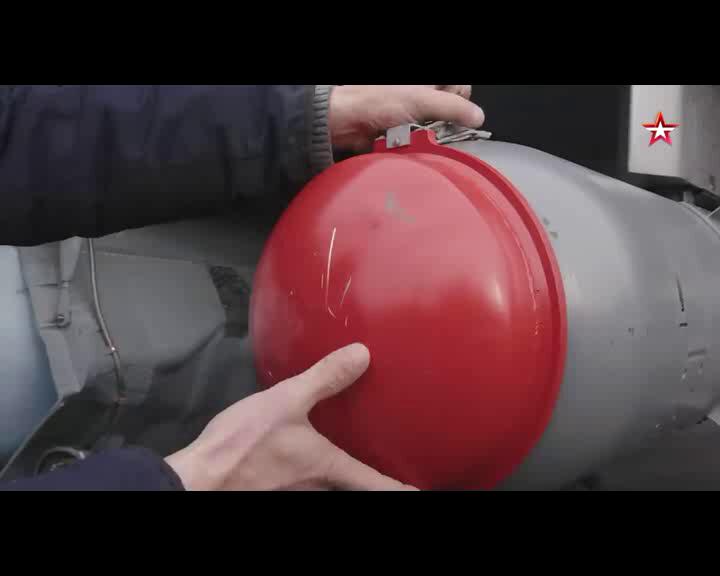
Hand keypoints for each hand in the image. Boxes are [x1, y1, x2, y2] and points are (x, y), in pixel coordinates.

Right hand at [165, 344, 416, 490]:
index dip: (404, 489)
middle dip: (376, 480)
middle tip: (396, 466)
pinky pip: (310, 481)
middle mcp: (319, 487)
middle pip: (356, 489)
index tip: (424, 489)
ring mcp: (297, 491)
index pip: (377, 485)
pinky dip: (322, 469)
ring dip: (348, 475)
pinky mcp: (276, 488)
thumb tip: (363, 355)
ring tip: (361, 454)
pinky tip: (311, 449)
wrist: (200, 477)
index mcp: (328, 467)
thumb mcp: (287, 401)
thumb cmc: (244, 443)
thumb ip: (325, 378)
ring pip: (332, 486)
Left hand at [328, 84, 484, 152]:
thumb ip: (454, 107)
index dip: (460, 99)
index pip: (461, 87)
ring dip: (431, 134)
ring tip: (417, 134)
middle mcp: (422, 92)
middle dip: (444, 120)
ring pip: (436, 127)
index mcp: (428, 81)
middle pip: (449, 108)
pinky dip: (419, 143)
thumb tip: (478, 116)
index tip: (453, 109)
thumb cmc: (376, 101)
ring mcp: (412, 112)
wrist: (347, 121)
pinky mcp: (403, 130)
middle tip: (432, 123)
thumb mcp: (422, 100)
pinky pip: (421, 140)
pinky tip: (409, 142)